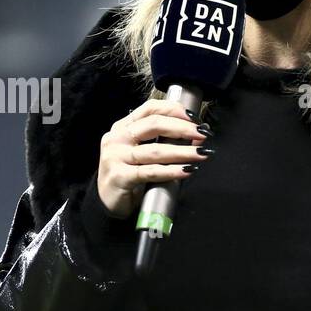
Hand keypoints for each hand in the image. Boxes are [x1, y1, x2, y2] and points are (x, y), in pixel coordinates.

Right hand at [95, 99, 211, 217]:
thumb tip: (196, 134)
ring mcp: (116, 156)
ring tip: (201, 154)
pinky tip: (187, 170)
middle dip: (182, 128)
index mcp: (122, 126)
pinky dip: (172, 171)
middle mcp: (117, 138)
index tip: (194, 118)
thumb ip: (162, 140)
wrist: (107, 201)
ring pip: (155, 150)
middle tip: (202, 134)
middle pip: (154, 124)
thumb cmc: (128, 174)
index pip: (150, 108)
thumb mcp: (141, 152)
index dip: (174, 110)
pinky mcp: (120, 176)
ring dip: (183, 151)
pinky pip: (151, 171)